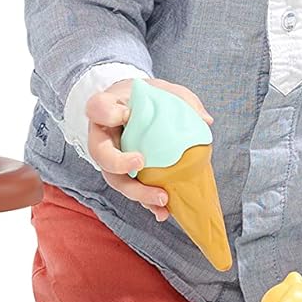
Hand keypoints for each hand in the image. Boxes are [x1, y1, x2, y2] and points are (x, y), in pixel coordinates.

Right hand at [84, 78, 212, 222]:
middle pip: (100, 153)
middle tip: (140, 162)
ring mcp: (111, 159)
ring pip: (115, 179)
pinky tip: (163, 212)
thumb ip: (182, 99)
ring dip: (137, 192)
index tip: (124, 115)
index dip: (106, 114)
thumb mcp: (163, 90)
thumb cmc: (146, 97)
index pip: (96, 108)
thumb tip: (204, 120)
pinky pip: (131, 191)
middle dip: (118, 162)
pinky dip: (146, 203)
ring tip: (162, 198)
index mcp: (107, 109)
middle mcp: (103, 137)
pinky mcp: (123, 176)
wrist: (136, 110)